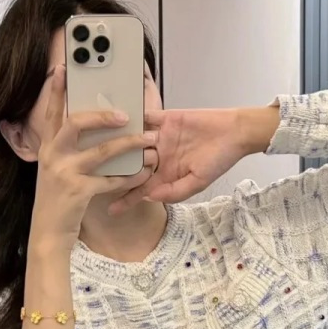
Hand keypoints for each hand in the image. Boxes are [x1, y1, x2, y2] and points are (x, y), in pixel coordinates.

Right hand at [28, 66, 159, 245]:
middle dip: (102, 116)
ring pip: (101, 151)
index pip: (51, 113)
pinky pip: (110, 180)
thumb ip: (67, 151)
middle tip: (125, 115)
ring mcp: (64, 174)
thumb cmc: (56, 200)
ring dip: (128, 145)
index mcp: (47, 148)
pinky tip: (142, 174)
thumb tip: (95, 131)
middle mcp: (53, 156)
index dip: (56, 91)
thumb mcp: (54, 170)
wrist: (46, 233)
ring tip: (148, 141)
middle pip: (76, 124)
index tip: (62, 68)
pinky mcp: (79, 192)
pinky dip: (129, 177)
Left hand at [109, 106, 251, 209]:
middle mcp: (159, 157)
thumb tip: (149, 198)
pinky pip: (144, 118)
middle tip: (93, 174)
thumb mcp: (198, 182)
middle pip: (131, 166)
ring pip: (132, 142)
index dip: (126, 199)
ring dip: (117, 143)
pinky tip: (114, 119)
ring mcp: (159, 137)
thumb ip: (174, 192)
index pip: (141, 190)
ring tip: (96, 146)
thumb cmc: (219, 160)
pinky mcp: (164, 118)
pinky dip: (131, 118)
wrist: (234, 132)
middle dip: (114, 171)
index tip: (109, 210)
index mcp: (166, 175)